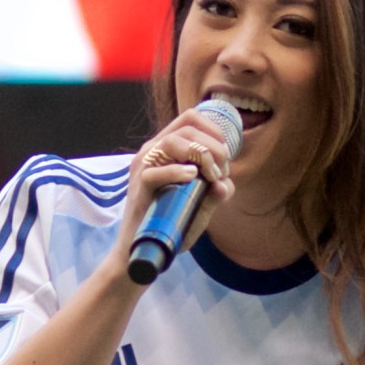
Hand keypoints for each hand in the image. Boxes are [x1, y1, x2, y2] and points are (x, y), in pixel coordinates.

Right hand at [115, 109, 236, 264]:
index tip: (225, 159)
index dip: (216, 132)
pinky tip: (192, 178)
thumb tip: (225, 184)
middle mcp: (154, 150)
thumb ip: (216, 192)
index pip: (191, 119)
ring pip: (173, 142)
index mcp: (167, 147)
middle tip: (220, 174)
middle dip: (214, 148)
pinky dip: (178, 172)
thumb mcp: (202, 204)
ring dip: (201, 156)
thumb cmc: (172, 220)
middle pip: (188, 127)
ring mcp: (144, 165)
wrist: (145, 245)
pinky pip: (156, 172)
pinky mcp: (139, 186)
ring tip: (210, 178)